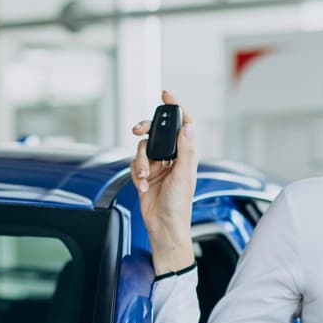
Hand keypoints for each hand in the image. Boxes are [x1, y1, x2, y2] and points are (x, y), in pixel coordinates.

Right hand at [131, 89, 196, 272]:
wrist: (164, 227)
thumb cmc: (179, 206)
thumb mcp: (183, 175)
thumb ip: (186, 150)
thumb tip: (189, 126)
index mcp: (186, 156)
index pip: (182, 126)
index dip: (175, 109)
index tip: (166, 94)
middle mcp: (172, 159)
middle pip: (156, 134)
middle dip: (145, 131)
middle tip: (137, 129)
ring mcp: (157, 168)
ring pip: (142, 150)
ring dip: (139, 163)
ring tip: (144, 177)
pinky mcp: (144, 177)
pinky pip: (134, 166)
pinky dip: (135, 174)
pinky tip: (142, 186)